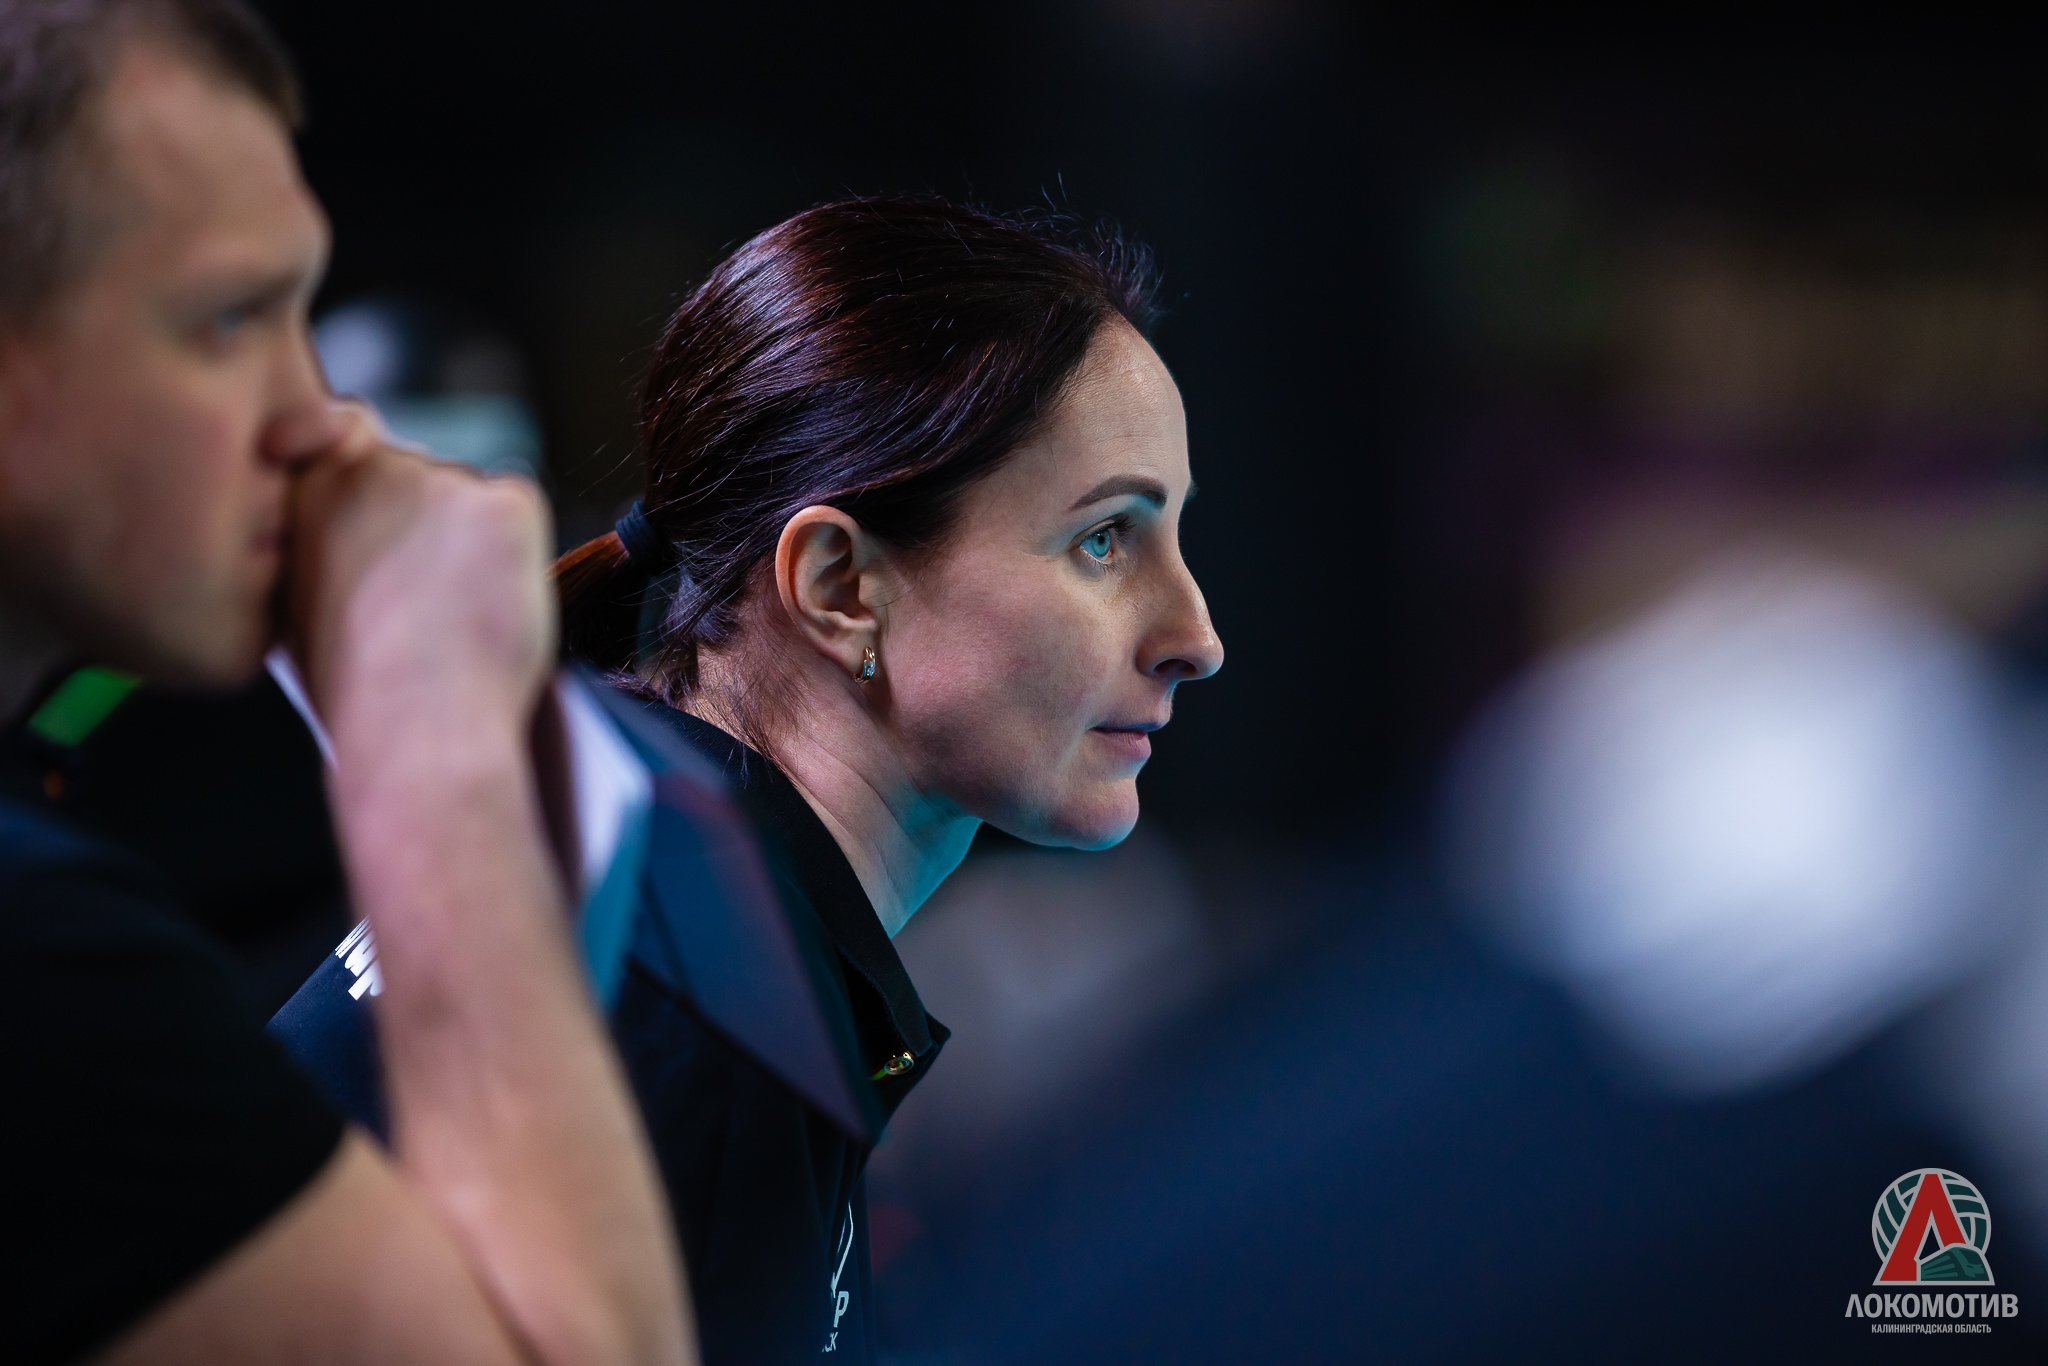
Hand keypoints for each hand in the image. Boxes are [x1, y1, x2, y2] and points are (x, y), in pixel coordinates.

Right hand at [284, 401, 555, 745]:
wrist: (416, 727)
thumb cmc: (358, 692)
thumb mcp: (300, 609)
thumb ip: (320, 548)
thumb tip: (354, 538)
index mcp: (307, 494)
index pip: (345, 426)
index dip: (365, 445)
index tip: (377, 479)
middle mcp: (371, 469)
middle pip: (423, 471)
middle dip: (432, 519)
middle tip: (428, 601)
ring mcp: (441, 479)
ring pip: (473, 500)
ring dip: (476, 543)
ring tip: (454, 621)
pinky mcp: (506, 502)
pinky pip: (520, 516)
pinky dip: (520, 556)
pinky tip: (492, 608)